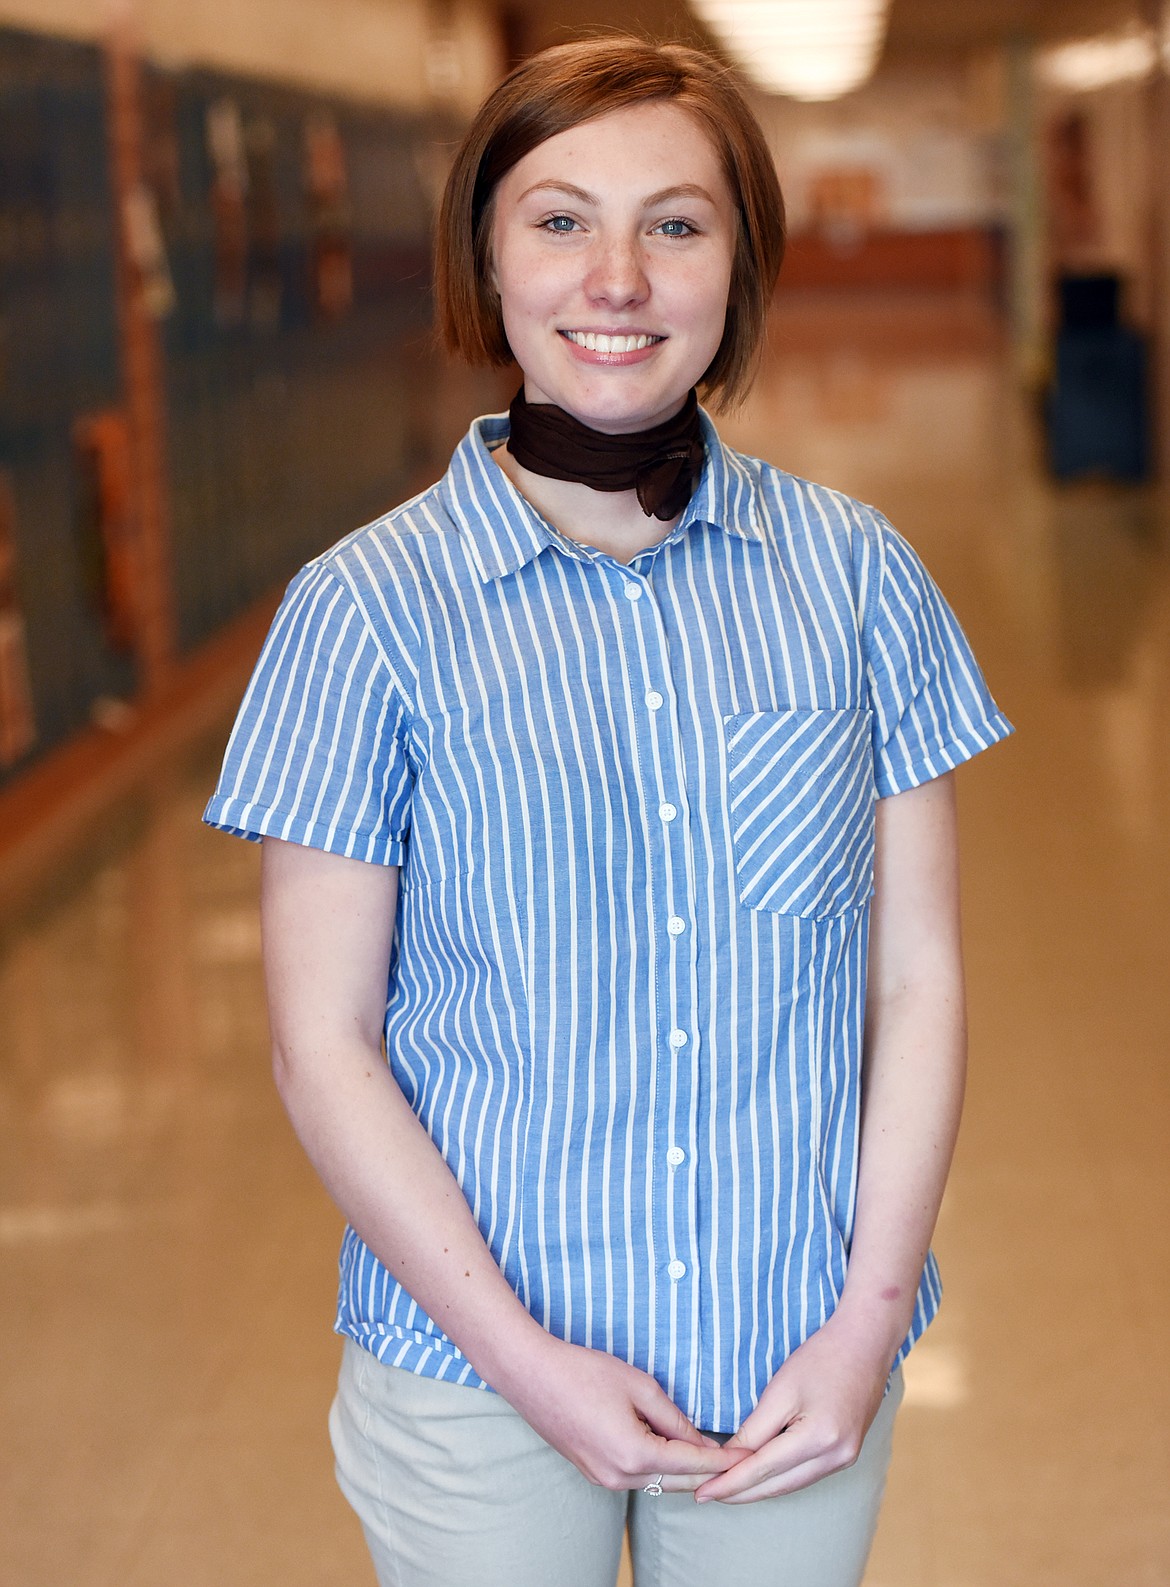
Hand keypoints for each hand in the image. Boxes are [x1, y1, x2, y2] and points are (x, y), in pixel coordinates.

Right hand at [494, 1333, 744, 1491]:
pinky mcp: (591, 1471)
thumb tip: (698, 1441)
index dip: (723, 1460)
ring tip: (713, 1458)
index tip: (749, 1455)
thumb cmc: (583, 1371)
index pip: (692, 1464)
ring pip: (655, 1483)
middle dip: (709, 1473)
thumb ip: (673, 1418)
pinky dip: (658, 1468)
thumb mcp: (638, 1386)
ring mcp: (601, 1478)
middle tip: (739, 1462)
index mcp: (634, 1455)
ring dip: (683, 1473)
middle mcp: (618, 1477)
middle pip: (677, 1483)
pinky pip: (635, 1477)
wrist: (530, 1373)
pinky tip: (673, 1454)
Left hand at [692, 1314, 892, 1504]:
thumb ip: (756, 1429)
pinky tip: (759, 1478)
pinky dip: (779, 1478)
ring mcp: (844, 1459)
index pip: (763, 1469)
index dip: (730, 1483)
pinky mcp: (846, 1454)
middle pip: (777, 1485)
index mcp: (819, 1439)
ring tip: (726, 1490)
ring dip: (758, 1489)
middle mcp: (836, 1457)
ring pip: (791, 1484)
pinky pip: (804, 1475)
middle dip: (740, 1492)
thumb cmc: (821, 1358)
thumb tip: (731, 1458)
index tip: (703, 1492)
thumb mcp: (781, 1390)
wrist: (866, 1343)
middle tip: (706, 1495)